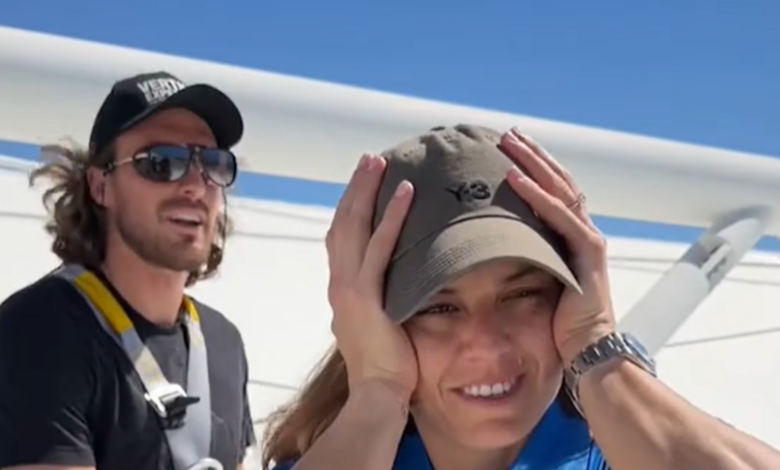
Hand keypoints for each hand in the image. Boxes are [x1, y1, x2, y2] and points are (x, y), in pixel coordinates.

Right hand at [325, 154, 417, 401]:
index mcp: (342, 289)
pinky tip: (405, 193)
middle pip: (342, 223)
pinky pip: (380, 249)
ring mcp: (349, 288)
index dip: (351, 208)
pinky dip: (391, 218)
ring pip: (354, 227)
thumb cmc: (385, 366)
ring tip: (379, 162)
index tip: (364, 184)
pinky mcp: (365, 296)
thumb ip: (380, 301)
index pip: (342, 239)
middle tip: (370, 160)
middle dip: (355, 189)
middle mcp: (339, 282)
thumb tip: (396, 287)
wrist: (376, 394)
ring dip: (366, 191)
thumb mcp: (377, 325)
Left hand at [499, 128, 615, 364]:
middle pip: (559, 182)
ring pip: (561, 190)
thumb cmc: (562, 325)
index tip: (511, 148)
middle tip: (509, 133)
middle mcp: (583, 233)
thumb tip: (490, 252)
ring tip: (510, 142)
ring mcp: (587, 241)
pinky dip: (537, 196)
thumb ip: (525, 262)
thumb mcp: (540, 283)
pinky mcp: (588, 254)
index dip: (535, 167)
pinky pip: (560, 217)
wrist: (589, 352)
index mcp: (571, 239)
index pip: (555, 192)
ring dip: (534, 163)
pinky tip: (516, 178)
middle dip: (534, 155)